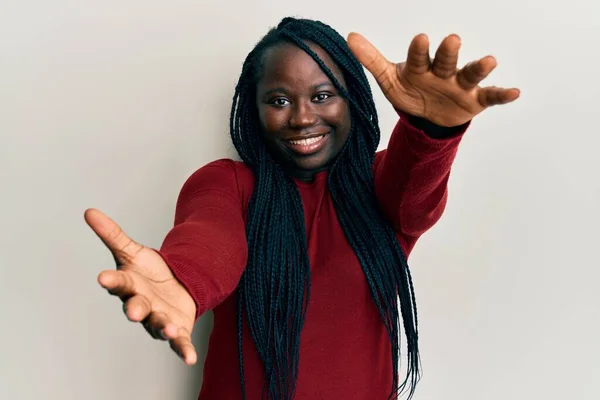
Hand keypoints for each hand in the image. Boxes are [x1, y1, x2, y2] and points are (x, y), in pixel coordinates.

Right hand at [84, 208, 196, 364]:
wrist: (175, 285)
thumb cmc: (148, 272)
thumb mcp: (133, 251)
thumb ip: (113, 234)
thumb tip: (89, 211)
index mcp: (129, 285)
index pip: (118, 283)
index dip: (111, 281)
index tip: (101, 278)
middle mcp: (141, 305)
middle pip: (136, 307)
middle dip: (135, 309)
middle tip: (133, 312)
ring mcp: (158, 318)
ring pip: (158, 325)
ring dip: (162, 328)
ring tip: (168, 328)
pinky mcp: (176, 328)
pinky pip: (180, 342)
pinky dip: (184, 350)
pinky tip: (190, 358)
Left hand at [347, 32, 519, 126]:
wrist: (428, 116)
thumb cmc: (411, 90)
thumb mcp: (389, 79)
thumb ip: (372, 60)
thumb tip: (349, 37)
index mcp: (421, 66)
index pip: (419, 57)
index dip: (419, 50)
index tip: (420, 39)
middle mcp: (443, 71)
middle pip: (446, 60)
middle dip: (448, 52)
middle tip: (451, 40)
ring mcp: (460, 85)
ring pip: (470, 74)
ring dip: (479, 67)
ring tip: (489, 60)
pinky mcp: (474, 100)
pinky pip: (490, 96)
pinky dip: (502, 94)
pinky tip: (514, 92)